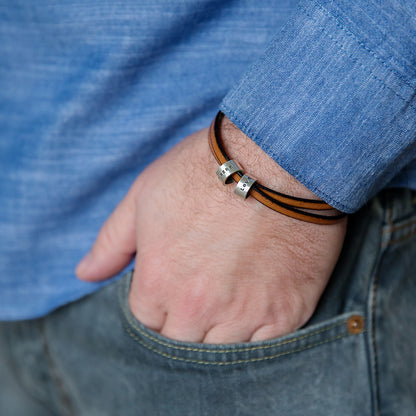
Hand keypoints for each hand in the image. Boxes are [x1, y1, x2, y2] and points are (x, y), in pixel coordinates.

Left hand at [76, 117, 346, 342]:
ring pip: (221, 352)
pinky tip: (258, 303)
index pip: (146, 322)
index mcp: (158, 282)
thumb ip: (111, 243)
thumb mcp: (143, 196)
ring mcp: (244, 314)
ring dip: (222, 331)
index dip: (159, 304)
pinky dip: (258, 334)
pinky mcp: (286, 312)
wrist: (275, 158)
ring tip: (232, 295)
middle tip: (204, 290)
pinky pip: (265, 347)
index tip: (176, 285)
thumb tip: (85, 274)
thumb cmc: (204, 172)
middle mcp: (197, 308)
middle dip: (186, 321)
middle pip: (181, 342)